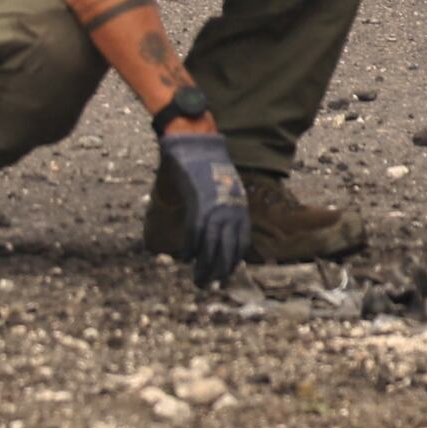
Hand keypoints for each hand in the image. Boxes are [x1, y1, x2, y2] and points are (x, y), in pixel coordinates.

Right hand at [156, 122, 245, 288]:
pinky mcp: (198, 203)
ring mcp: (214, 208)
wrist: (197, 142)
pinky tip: (186, 258)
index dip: (232, 260)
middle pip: (226, 249)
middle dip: (218, 270)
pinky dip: (190, 248)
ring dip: (204, 266)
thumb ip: (224, 206)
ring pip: (211, 246)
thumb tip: (219, 223)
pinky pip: (195, 232)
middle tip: (209, 284)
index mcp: (238, 208)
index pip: (240, 242)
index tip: (225, 273)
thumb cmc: (208, 164)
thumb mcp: (224, 187)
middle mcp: (230, 210)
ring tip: (198, 280)